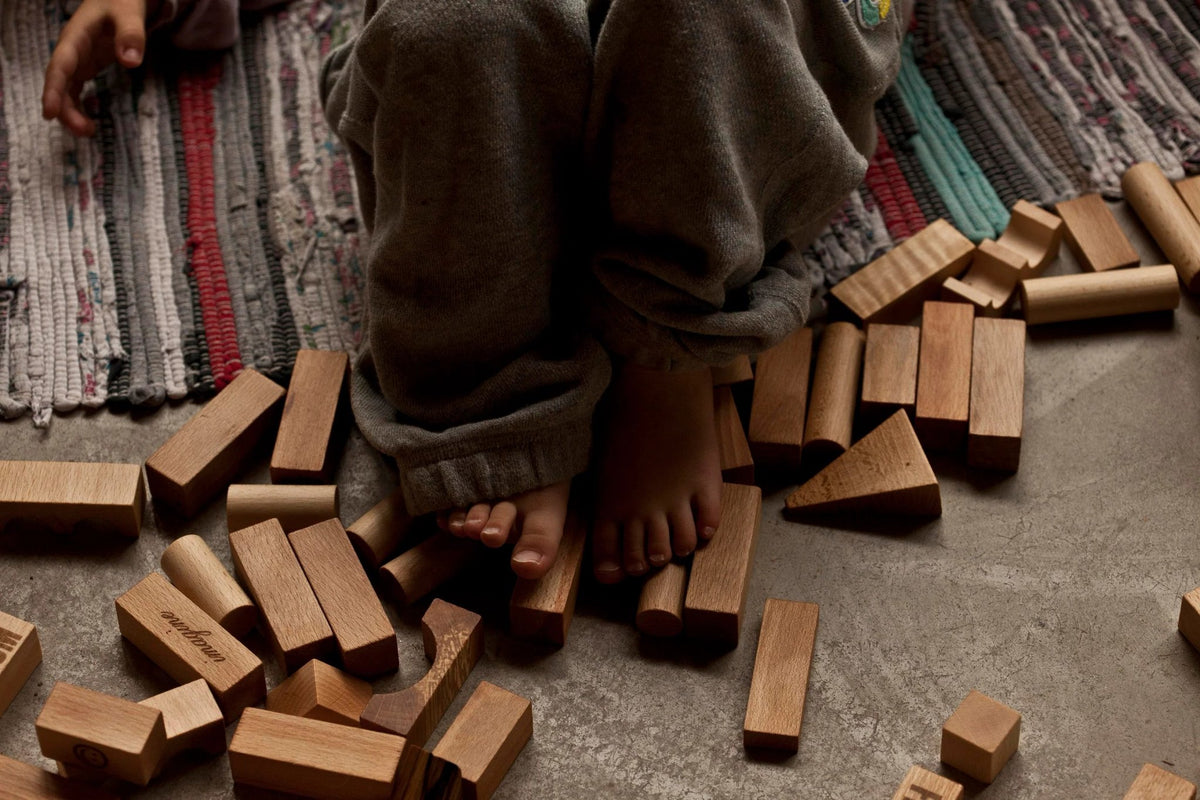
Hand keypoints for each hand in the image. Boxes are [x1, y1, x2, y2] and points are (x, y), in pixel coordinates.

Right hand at [42, 0, 150, 136]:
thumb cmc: (121, 2)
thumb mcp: (129, 12)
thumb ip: (131, 34)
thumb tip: (130, 62)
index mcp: (76, 36)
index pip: (60, 66)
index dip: (53, 90)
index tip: (49, 113)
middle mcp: (71, 50)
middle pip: (60, 83)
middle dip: (66, 109)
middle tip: (84, 131)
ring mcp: (77, 60)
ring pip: (66, 89)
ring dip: (72, 112)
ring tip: (88, 132)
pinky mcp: (86, 66)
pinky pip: (75, 89)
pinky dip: (79, 107)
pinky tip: (88, 123)